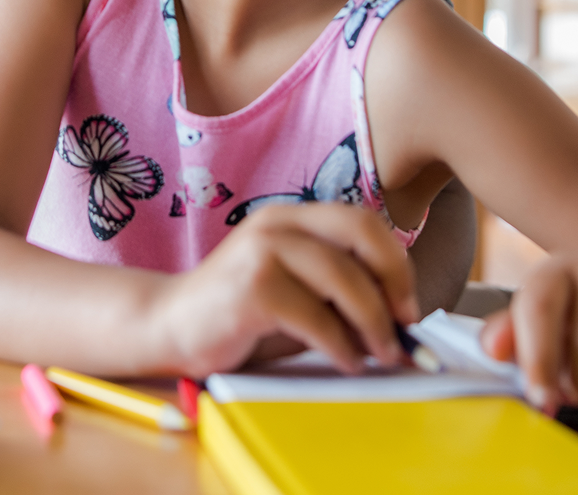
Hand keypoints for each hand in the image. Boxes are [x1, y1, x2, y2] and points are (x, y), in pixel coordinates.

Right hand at [147, 203, 420, 378]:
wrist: (169, 327)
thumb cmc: (240, 316)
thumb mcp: (296, 292)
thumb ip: (337, 290)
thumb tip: (400, 318)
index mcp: (291, 217)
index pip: (361, 221)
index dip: (395, 262)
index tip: (408, 306)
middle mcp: (277, 223)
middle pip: (360, 234)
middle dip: (394, 282)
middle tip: (405, 326)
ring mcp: (261, 251)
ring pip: (343, 278)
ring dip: (374, 323)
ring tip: (383, 354)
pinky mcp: (251, 288)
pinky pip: (316, 317)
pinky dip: (342, 345)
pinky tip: (347, 361)